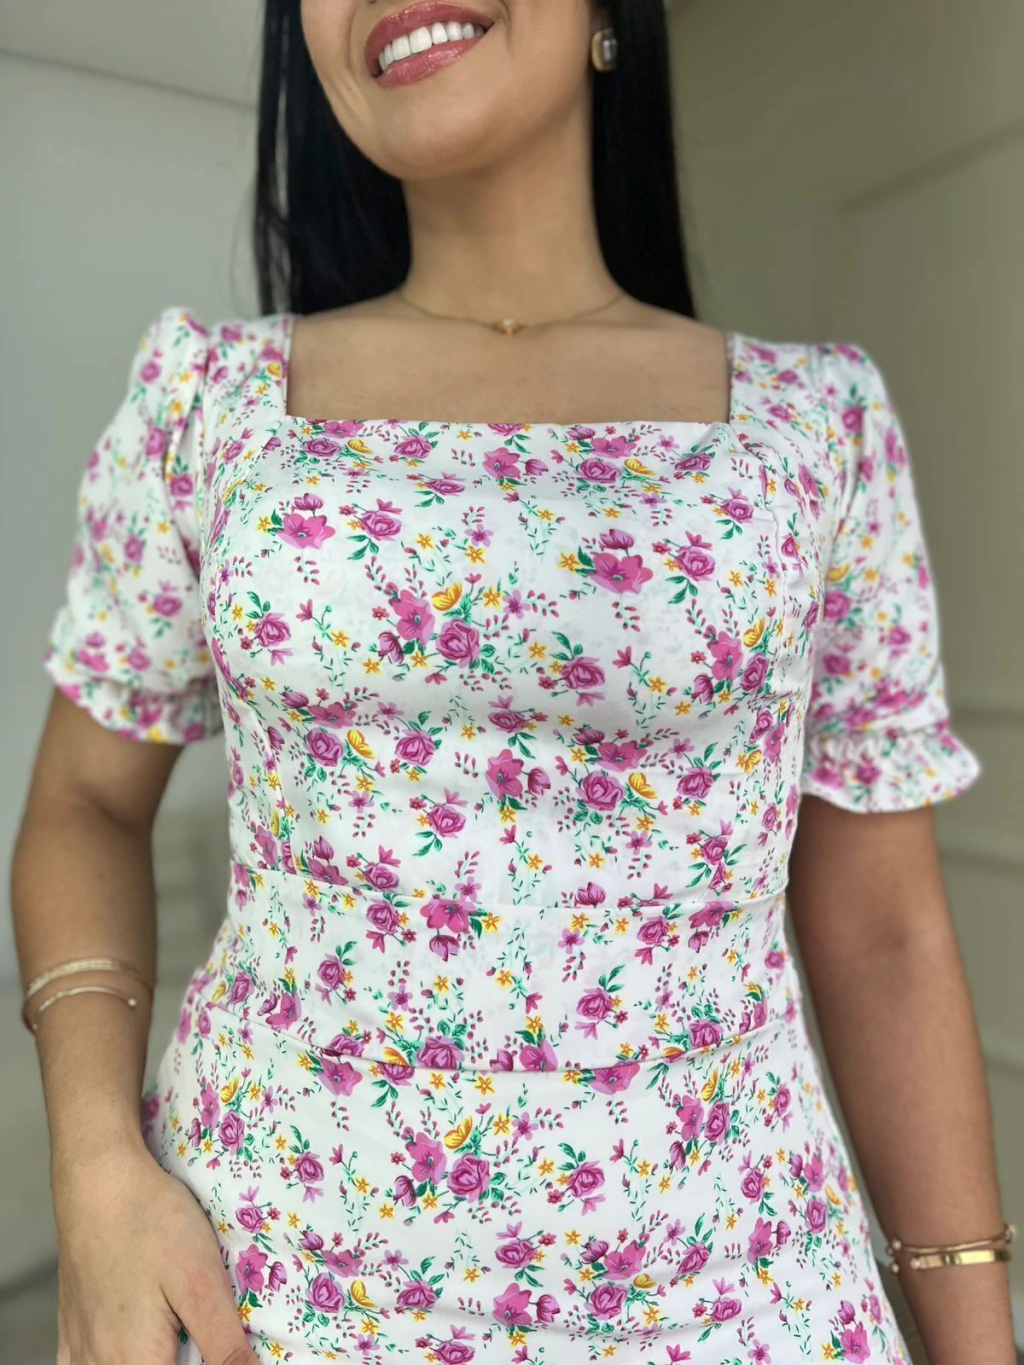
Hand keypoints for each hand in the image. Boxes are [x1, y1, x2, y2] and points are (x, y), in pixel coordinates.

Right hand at [52, 1139, 259, 1363]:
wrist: (98, 1178)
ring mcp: (80, 1348)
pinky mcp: (70, 1327)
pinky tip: (127, 1352)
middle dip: (180, 1360)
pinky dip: (104, 1364)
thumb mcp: (202, 1282)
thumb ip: (224, 1345)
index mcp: (137, 1363)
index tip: (223, 1349)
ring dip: (149, 1361)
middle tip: (203, 1340)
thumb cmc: (153, 1223)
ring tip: (177, 1343)